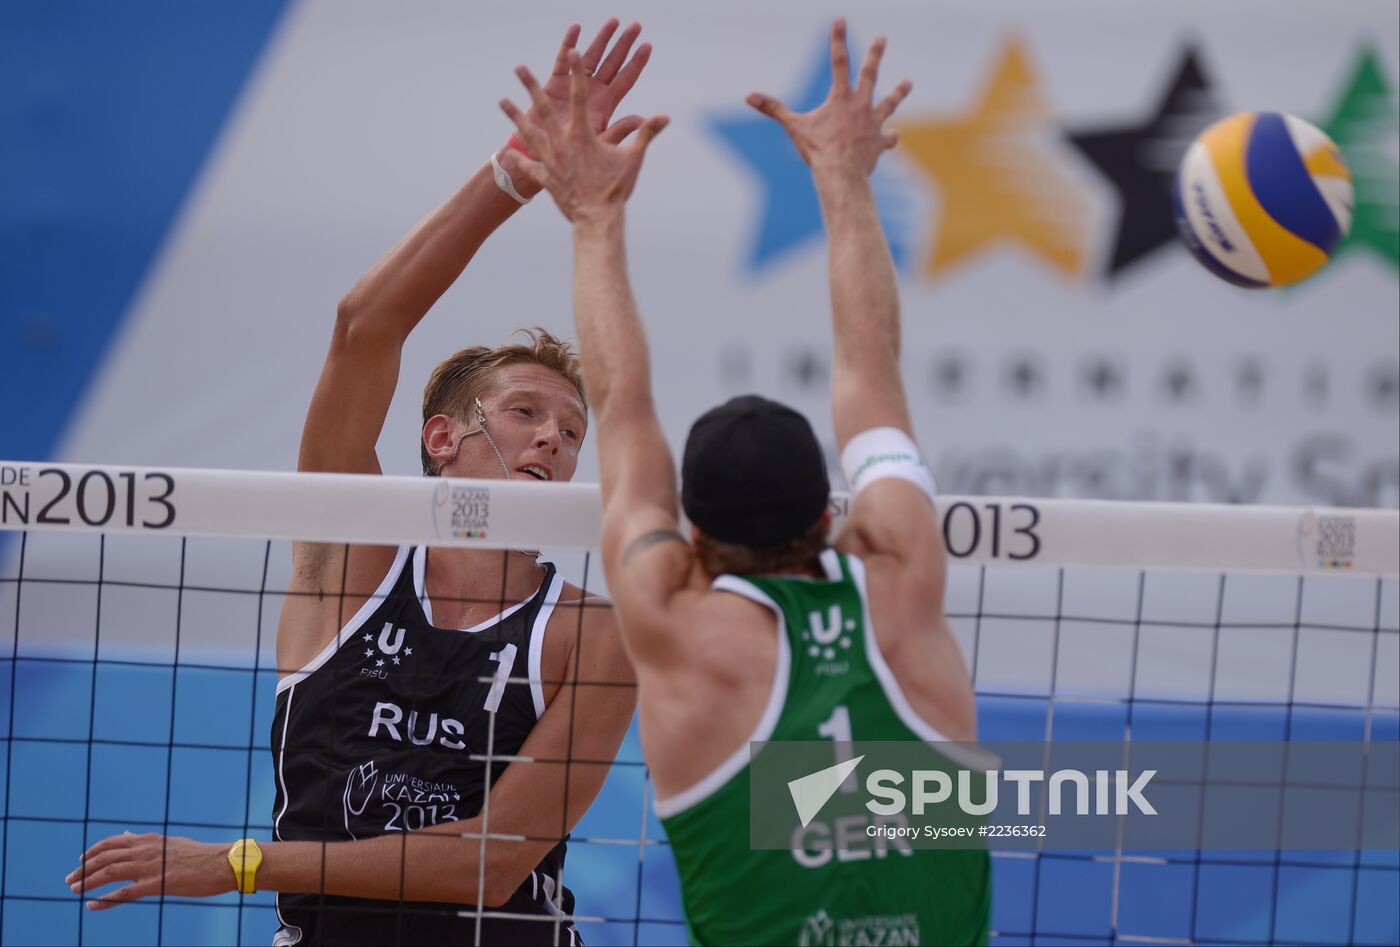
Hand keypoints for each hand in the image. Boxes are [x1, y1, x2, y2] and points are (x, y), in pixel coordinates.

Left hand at [65, 832, 232, 908]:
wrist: (223, 863)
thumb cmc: (200, 855)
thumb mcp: (170, 842)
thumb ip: (146, 842)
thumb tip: (126, 835)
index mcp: (150, 840)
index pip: (113, 843)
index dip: (93, 852)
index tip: (81, 861)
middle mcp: (147, 850)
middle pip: (106, 857)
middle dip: (84, 869)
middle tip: (70, 880)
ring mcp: (151, 866)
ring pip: (111, 872)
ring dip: (89, 882)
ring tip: (74, 890)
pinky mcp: (158, 884)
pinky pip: (125, 892)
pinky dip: (105, 899)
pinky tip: (92, 905)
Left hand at [500, 51, 668, 222]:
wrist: (597, 218)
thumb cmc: (615, 188)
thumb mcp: (633, 158)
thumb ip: (645, 134)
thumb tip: (665, 117)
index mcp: (582, 135)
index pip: (580, 97)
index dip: (576, 73)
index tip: (571, 52)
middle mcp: (562, 144)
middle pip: (543, 109)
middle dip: (531, 87)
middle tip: (519, 68)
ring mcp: (551, 161)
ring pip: (529, 133)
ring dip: (515, 116)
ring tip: (501, 100)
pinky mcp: (546, 178)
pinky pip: (528, 167)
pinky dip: (518, 160)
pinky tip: (506, 153)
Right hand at [746, 19, 910, 177]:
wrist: (841, 174)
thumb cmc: (817, 150)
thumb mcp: (793, 127)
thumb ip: (773, 109)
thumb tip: (749, 96)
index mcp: (840, 98)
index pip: (838, 61)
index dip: (837, 39)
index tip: (840, 20)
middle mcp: (861, 105)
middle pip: (870, 75)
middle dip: (875, 54)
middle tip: (881, 38)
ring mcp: (873, 123)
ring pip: (889, 103)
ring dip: (898, 92)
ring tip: (908, 82)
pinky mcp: (878, 143)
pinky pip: (887, 139)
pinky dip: (890, 137)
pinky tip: (894, 135)